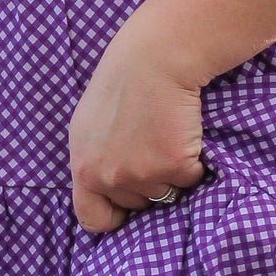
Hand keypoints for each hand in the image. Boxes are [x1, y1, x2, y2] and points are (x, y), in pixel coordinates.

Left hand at [68, 23, 205, 234]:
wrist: (156, 57)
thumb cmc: (124, 81)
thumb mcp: (89, 125)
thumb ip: (94, 160)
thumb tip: (108, 188)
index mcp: (82, 166)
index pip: (91, 218)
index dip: (113, 217)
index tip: (127, 209)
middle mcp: (107, 176)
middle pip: (136, 205)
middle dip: (147, 184)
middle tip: (153, 146)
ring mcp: (141, 174)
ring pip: (165, 194)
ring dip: (171, 173)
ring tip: (167, 135)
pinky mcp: (173, 166)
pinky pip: (190, 179)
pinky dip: (193, 162)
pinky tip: (184, 132)